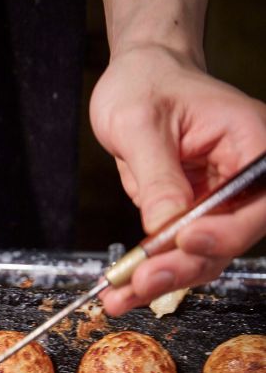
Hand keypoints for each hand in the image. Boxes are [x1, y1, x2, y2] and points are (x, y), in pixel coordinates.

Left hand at [89, 44, 265, 314]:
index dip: (226, 230)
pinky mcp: (195, 215)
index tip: (186, 238)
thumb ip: (157, 176)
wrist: (138, 77)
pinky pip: (180, 251)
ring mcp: (221, 200)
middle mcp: (246, 176)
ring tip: (120, 296)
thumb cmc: (145, 84)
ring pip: (205, 254)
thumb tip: (165, 228)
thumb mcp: (140, 123)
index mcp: (253, 142)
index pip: (257, 202)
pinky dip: (152, 271)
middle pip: (232, 237)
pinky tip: (122, 288)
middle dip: (186, 264)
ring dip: (164, 279)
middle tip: (141, 281)